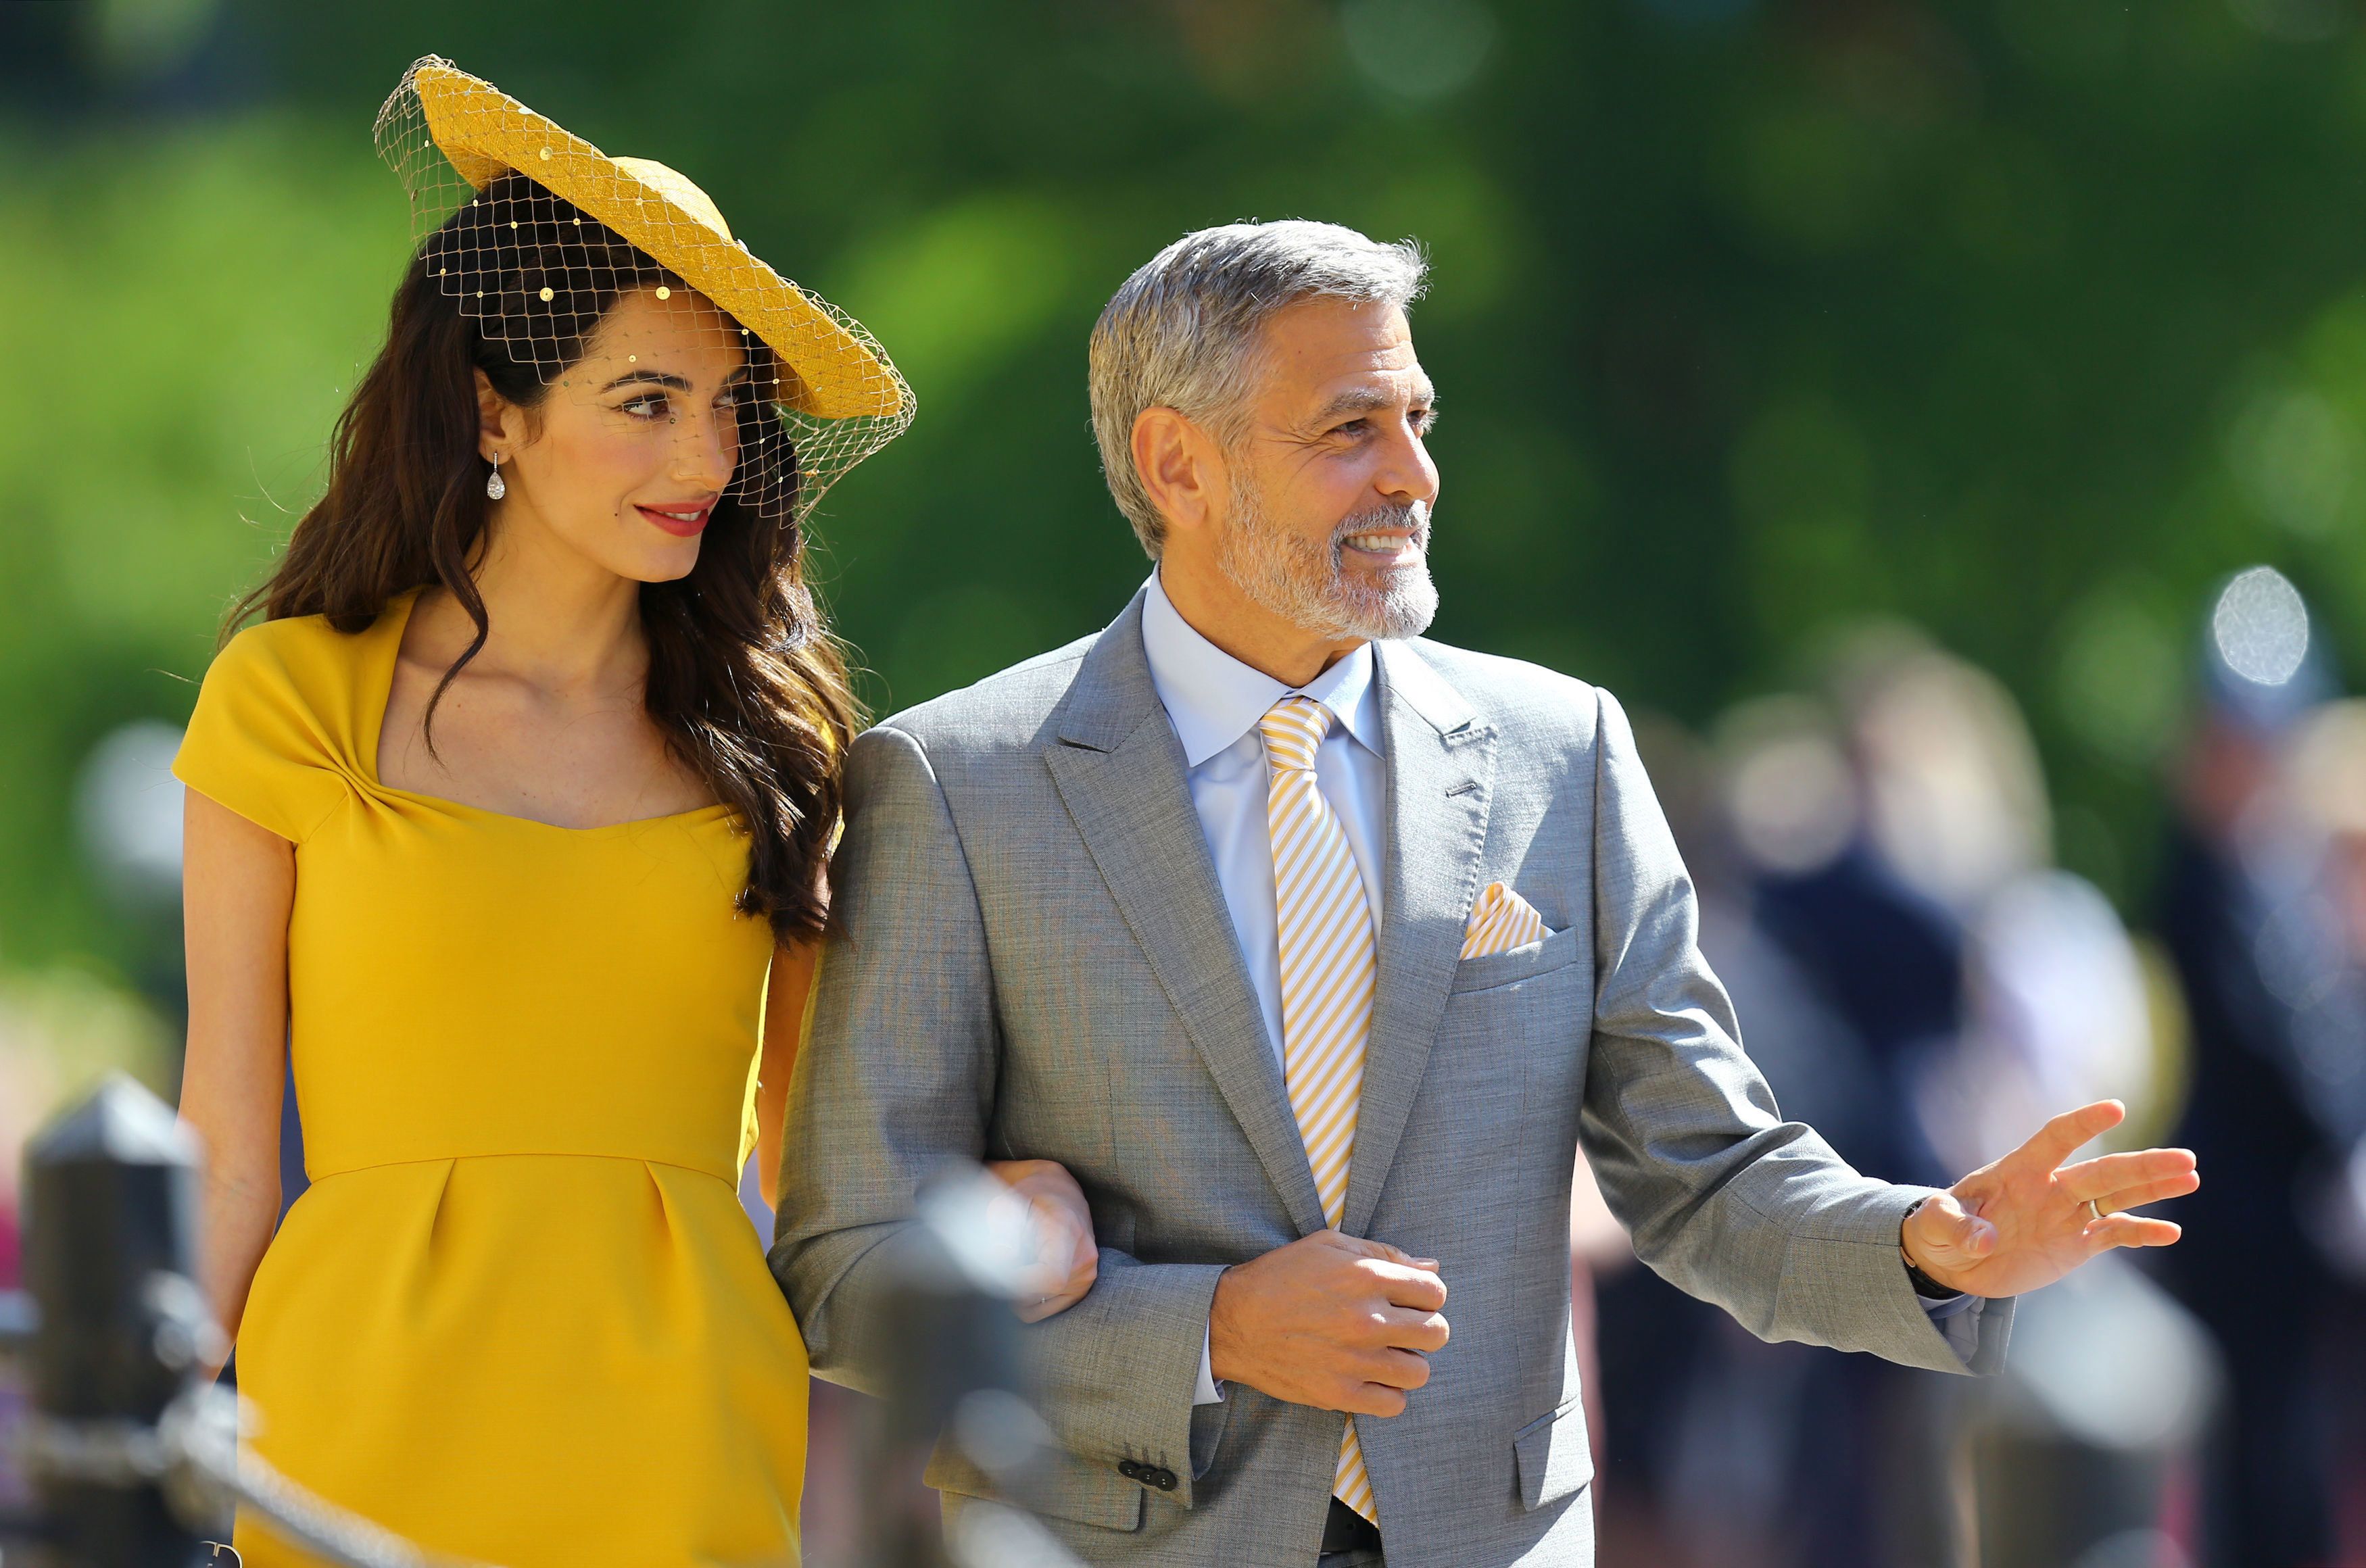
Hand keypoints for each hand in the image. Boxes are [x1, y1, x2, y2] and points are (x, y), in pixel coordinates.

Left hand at [986, 1158, 1100, 1322]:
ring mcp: (1087, 1274)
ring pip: (1034, 1307)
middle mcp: (1084, 1255)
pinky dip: (1026, 1301)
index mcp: (1067, 1230)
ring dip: (1014, 1294)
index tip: (995, 1277)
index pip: (1050, 1277)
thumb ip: (1001, 1230)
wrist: (1060, 1193)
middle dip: (1007, 1288)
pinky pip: (1043, 1311)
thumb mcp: (1007, 1203)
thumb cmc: (1029, 1196)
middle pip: (1035, 1295)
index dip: (1019, 1286)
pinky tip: (1023, 1277)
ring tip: (1012, 1266)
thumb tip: (1003, 1260)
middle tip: (995, 1266)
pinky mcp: (1082, 1287)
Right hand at [1208, 1230, 1449, 1416]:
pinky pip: (1394, 1404)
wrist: (1232, 1320)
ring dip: (1408, 1362)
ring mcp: (1354, 1361)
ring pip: (1420, 1372)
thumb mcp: (1328, 1245)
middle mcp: (1367, 1320)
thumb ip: (1383, 1253)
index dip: (1426, 1294)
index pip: (1435, 1291)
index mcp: (1366, 1277)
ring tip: (1386, 1354)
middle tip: (1402, 1327)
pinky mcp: (1339, 1393)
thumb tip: (1431, 1267)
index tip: (1410, 1299)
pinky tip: (1371, 1377)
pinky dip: (1389, 1393)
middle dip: (1425, 1327)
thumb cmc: (1281, 1276)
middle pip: (1437, 1333)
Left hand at [1902, 1100, 2199, 1298]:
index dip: (2082, 1124)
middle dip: (2142, 1165)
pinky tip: (2171, 1232)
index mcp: (2017, 1170)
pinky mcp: (2077, 1244)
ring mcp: (2068, 1214)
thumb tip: (1984, 1240)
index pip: (2055, 1138)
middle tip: (2186, 1159)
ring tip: (2191, 1176)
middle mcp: (2051, 1187)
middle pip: (2102, 1171)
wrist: (1953, 1260)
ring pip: (2118, 1195)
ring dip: (2153, 1187)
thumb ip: (1956, 1226)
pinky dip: (2141, 1232)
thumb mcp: (1934, 1225)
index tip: (2116, 1109)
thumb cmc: (1939, 1229)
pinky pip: (2115, 1234)